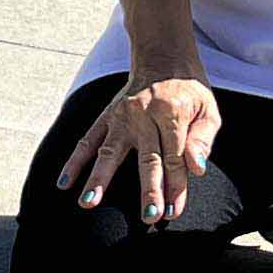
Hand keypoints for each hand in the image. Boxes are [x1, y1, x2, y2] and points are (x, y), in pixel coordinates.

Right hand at [61, 74, 221, 226]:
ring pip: (110, 152)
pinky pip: (88, 140)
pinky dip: (75, 161)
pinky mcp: (106, 116)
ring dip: (99, 178)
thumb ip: (203, 139)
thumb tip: (197, 169)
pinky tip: (64, 182)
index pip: (174, 157)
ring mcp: (121, 116)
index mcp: (171, 112)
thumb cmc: (189, 90)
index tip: (173, 211)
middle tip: (148, 216)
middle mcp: (143, 114)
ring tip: (88, 203)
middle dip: (149, 190)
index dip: (176, 186)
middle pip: (147, 160)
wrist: (163, 56)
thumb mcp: (208, 109)